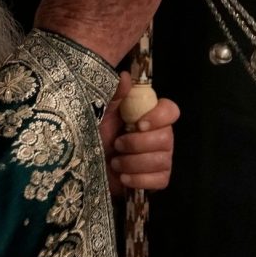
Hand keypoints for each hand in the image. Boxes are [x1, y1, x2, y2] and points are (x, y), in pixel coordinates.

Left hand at [100, 72, 179, 194]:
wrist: (84, 165)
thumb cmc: (94, 134)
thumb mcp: (98, 110)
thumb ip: (114, 94)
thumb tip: (125, 76)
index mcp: (148, 115)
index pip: (171, 110)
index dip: (160, 117)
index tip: (139, 124)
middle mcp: (160, 135)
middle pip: (167, 138)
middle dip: (138, 144)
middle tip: (117, 145)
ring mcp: (161, 158)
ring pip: (162, 160)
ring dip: (134, 162)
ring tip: (115, 162)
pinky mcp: (157, 179)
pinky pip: (160, 180)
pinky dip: (140, 180)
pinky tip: (124, 177)